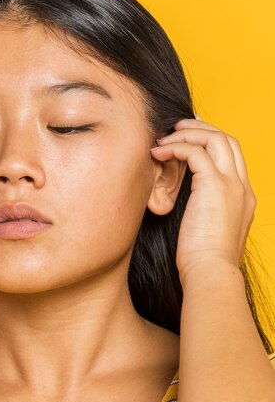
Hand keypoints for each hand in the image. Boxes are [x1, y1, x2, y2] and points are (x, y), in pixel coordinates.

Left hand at [150, 118, 255, 284]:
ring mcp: (232, 185)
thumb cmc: (204, 263)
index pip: (233, 157)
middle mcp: (242, 188)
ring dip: (188, 133)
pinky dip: (176, 147)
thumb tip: (190, 212)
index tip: (190, 137)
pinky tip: (158, 153)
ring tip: (164, 137)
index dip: (211, 142)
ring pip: (216, 139)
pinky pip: (195, 152)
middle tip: (177, 127)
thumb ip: (206, 215)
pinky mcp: (214, 186)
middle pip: (228, 140)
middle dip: (202, 128)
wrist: (211, 275)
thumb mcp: (210, 234)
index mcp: (244, 198)